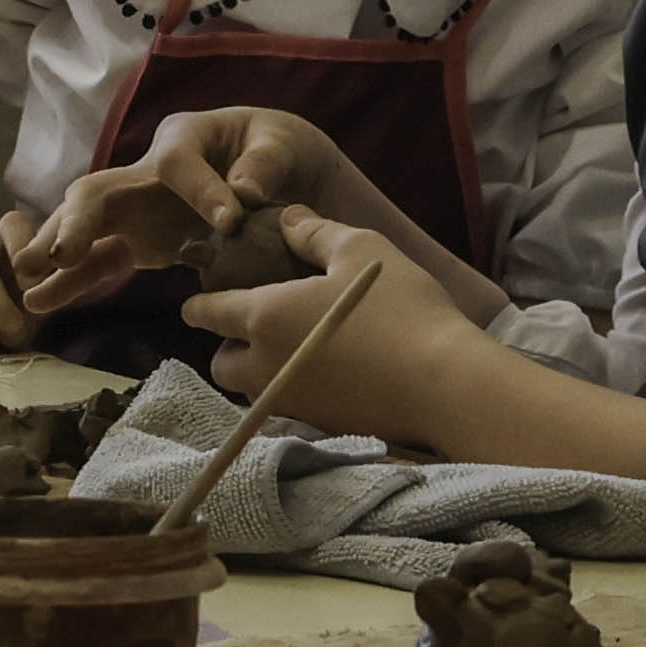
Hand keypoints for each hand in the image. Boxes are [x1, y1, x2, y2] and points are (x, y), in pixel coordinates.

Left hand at [188, 240, 466, 435]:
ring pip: (253, 390)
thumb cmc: (401, 307)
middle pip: (221, 364)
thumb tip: (286, 219)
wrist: (446, 384)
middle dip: (229, 345)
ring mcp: (292, 402)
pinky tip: (329, 371)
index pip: (206, 313)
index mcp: (263, 317)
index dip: (200, 303)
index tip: (201, 300)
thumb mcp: (360, 249)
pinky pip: (289, 407)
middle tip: (258, 325)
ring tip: (294, 347)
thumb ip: (314, 231)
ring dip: (260, 371)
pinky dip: (295, 390)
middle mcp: (266, 366)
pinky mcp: (321, 427)